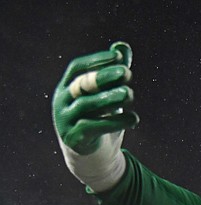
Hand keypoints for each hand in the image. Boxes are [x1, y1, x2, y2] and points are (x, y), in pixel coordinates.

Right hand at [53, 42, 138, 190]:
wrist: (92, 157)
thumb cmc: (100, 119)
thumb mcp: (108, 96)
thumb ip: (114, 74)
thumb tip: (123, 47)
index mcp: (66, 88)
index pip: (77, 68)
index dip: (97, 60)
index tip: (118, 56)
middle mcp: (62, 102)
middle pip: (82, 85)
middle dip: (104, 77)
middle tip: (127, 73)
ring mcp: (65, 121)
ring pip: (87, 105)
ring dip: (110, 98)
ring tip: (130, 94)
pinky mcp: (75, 138)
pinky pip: (95, 127)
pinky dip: (117, 122)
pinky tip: (134, 119)